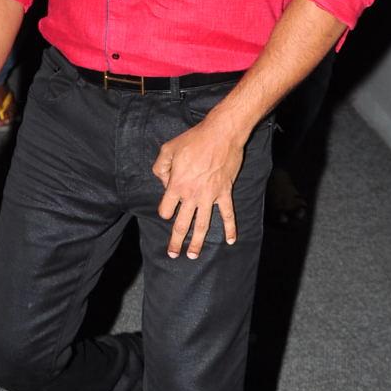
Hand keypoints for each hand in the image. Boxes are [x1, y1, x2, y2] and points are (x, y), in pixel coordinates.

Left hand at [152, 117, 245, 259]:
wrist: (221, 134)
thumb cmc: (194, 140)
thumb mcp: (168, 149)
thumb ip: (160, 167)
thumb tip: (163, 181)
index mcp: (177, 186)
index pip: (166, 210)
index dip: (164, 211)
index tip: (167, 208)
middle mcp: (192, 195)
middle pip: (182, 224)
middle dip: (176, 242)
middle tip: (173, 254)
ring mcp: (210, 196)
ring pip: (202, 225)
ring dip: (198, 242)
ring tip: (193, 255)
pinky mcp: (224, 192)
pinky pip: (228, 214)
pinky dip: (230, 228)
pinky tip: (230, 241)